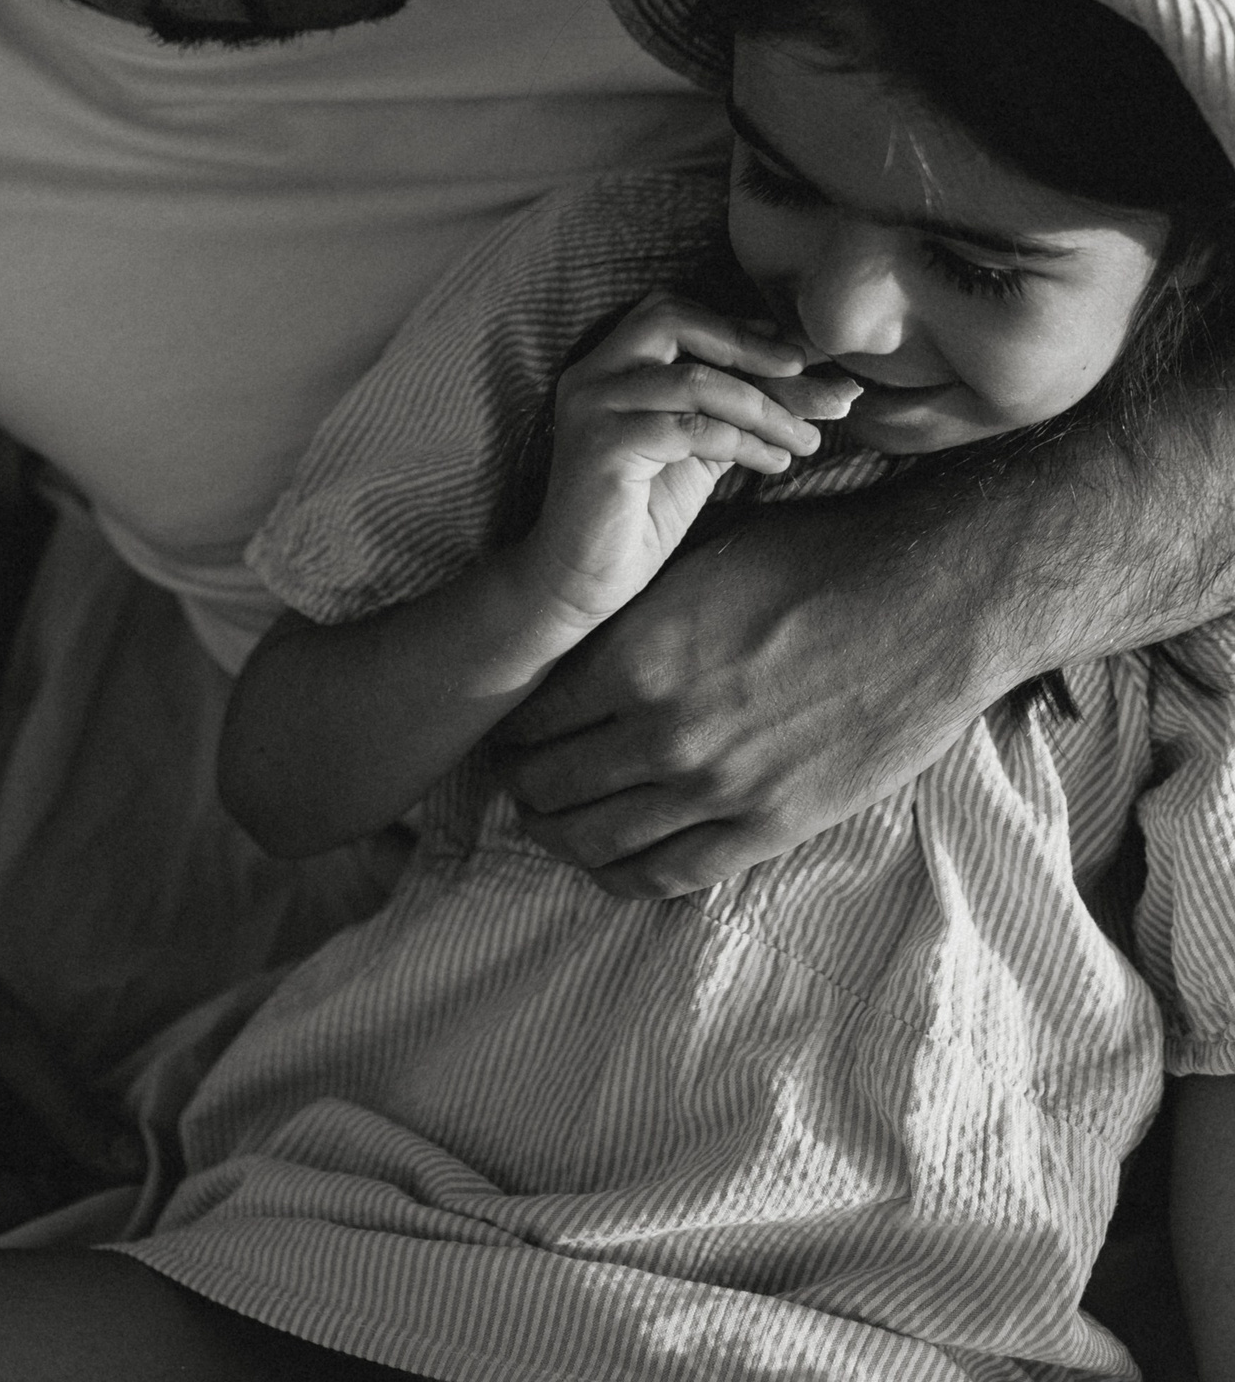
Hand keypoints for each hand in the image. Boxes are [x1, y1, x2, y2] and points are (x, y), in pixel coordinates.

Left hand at [494, 482, 999, 897]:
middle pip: (554, 782)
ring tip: (549, 828)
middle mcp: (663, 727)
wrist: (930, 602)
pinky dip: (626, 879)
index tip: (508, 730)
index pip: (535, 714)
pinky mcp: (771, 825)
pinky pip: (673, 874)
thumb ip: (638, 613)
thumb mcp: (704, 563)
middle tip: (517, 782)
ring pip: (601, 838)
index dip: (512, 727)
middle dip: (524, 785)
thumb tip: (583, 636)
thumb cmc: (818, 560)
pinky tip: (610, 870)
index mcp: (638, 652)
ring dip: (560, 838)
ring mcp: (717, 785)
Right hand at [513, 297, 854, 634]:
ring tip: (804, 438)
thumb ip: (732, 411)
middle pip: (672, 321)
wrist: (581, 580)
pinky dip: (742, 442)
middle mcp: (592, 374)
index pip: (675, 316)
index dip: (738, 327)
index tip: (796, 355)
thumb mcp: (696, 450)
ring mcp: (593, 408)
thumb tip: (809, 384)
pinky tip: (773, 462)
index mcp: (609, 365)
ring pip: (693, 382)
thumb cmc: (639, 514)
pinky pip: (688, 430)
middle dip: (746, 344)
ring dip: (762, 408)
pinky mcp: (602, 447)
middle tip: (800, 371)